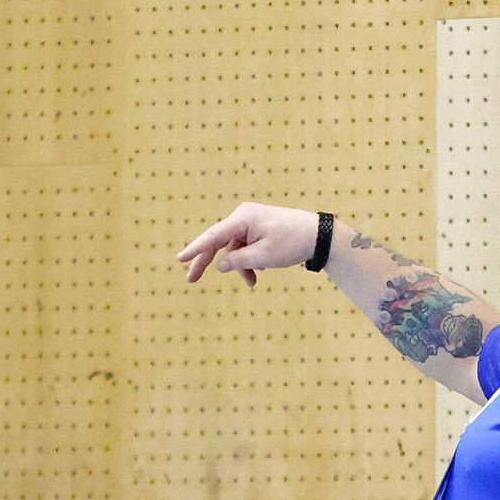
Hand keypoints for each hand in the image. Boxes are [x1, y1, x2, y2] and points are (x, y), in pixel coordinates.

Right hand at [177, 202, 320, 287]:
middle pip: (218, 241)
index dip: (195, 249)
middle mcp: (243, 216)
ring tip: (252, 282)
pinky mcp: (258, 229)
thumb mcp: (265, 257)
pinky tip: (258, 273)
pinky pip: (245, 247)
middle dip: (207, 262)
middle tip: (191, 279)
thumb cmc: (294, 243)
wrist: (320, 235)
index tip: (179, 259)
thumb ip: (239, 261)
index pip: (213, 235)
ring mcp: (250, 222)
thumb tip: (220, 265)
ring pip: (234, 249)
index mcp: (243, 218)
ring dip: (240, 267)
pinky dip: (249, 261)